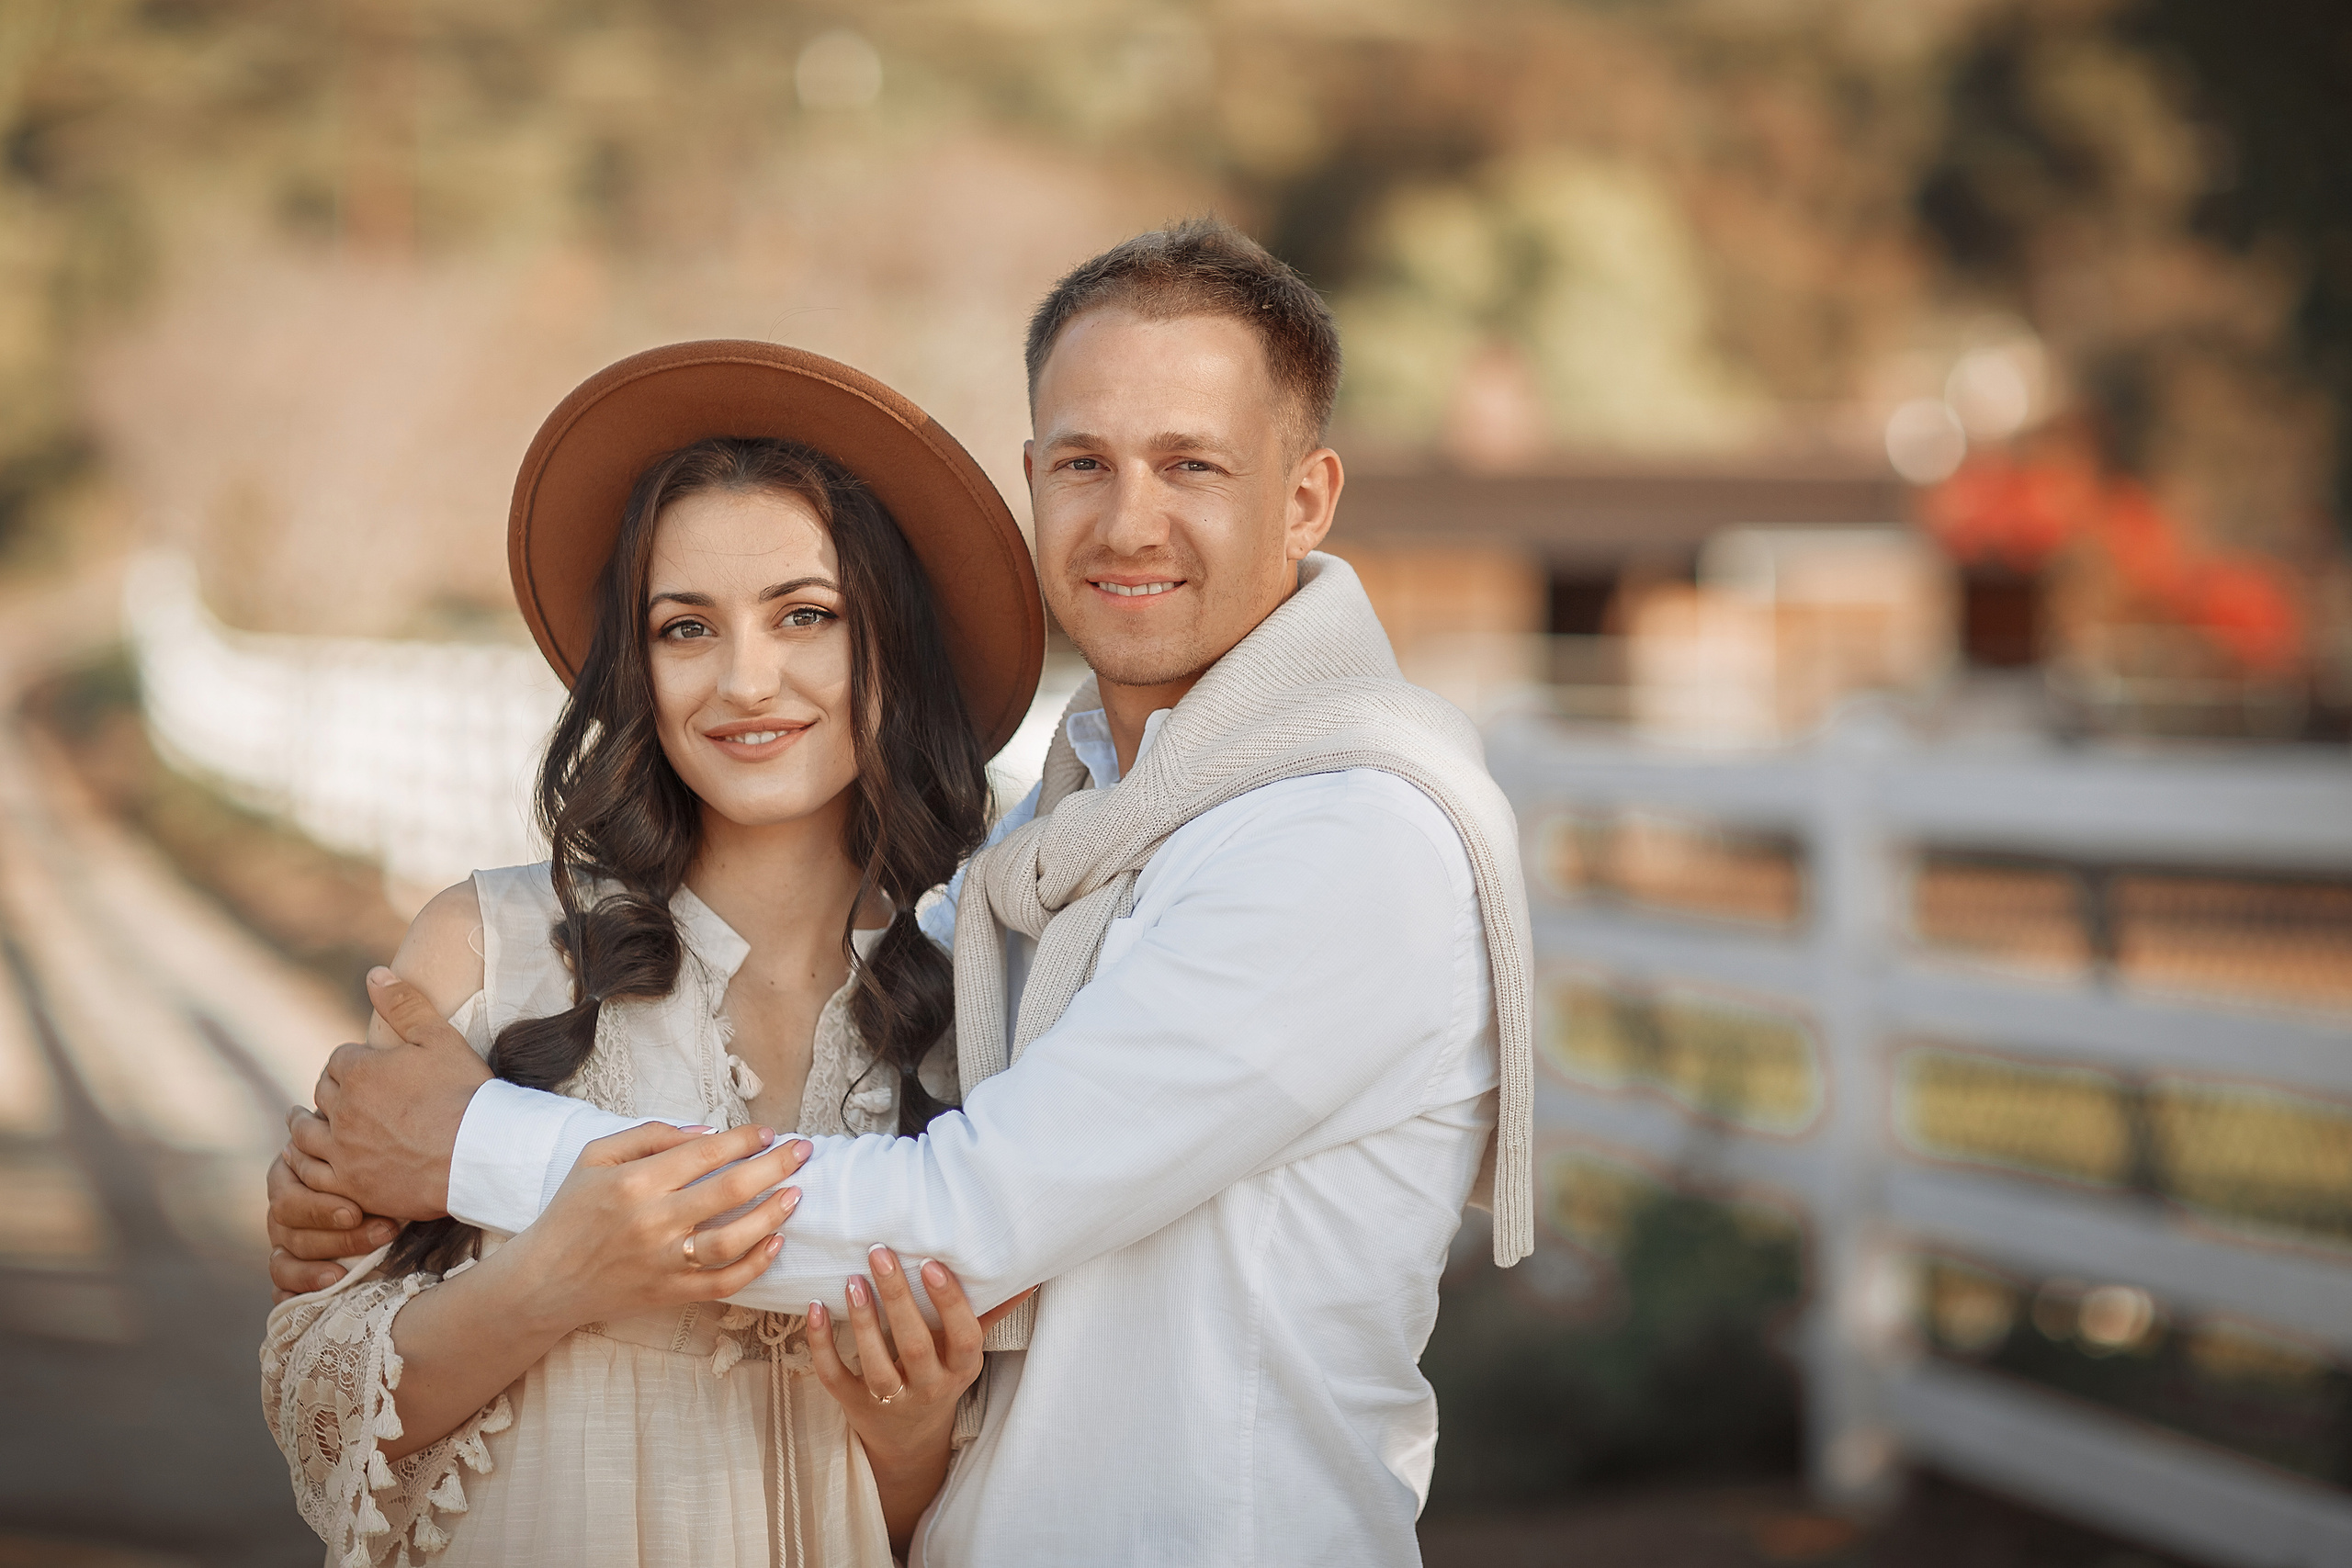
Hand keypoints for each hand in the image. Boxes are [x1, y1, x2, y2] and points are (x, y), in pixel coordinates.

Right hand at [267, 1149, 399, 1299]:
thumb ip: (360, 1156)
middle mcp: (282, 1210)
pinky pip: (280, 1287)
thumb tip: (367, 1143)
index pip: (290, 1200)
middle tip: (384, 1234)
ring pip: (284, 1262)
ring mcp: (283, 1240)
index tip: (356, 1214)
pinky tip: (312, 1300)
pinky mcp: (289, 1268)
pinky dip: (292, 1295)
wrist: (384, 1174)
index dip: (321, 1210)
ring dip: (314, 1272)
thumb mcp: (366, 1152)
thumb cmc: (375, 1159)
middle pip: (292, 1232)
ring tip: (342, 1277)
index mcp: (288, 1176)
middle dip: (339, 1238)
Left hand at [285, 968, 491, 1219]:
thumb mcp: (441, 1038)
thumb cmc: (465, 1093)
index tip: (362, 1069)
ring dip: (303, 1125)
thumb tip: (374, 974)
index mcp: (360, 1071)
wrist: (480, 1153)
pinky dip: (303, 1164)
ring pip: (305, 1135)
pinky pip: (311, 1174)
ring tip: (301, 1122)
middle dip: (330, 1090)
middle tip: (337, 1095)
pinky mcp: (350, 1184)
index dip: (350, 1062)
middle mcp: (343, 1110)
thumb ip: (405, 1003)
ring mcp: (343, 1150)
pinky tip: (303, 1161)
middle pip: (322, 1093)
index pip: (338, 1059)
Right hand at [494, 1121, 811, 1335]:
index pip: (705, 1153)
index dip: (744, 1139)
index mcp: (634, 1183)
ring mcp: (665, 1263)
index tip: (769, 1132)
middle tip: (803, 1151)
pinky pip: (724, 1283)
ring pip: (734, 1240)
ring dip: (773, 1215)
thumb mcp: (595, 1157)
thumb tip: (706, 1132)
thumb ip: (650, 1136)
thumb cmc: (571, 1212)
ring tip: (796, 1195)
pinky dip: (756, 1265)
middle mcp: (653, 1222)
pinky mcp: (672, 1294)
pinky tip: (776, 1242)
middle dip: (775, 1166)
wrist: (544, 1281)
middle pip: (730, 1190)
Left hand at [807, 1245, 1033, 1539]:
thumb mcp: (967, 1349)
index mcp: (961, 1368)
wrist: (910, 1441)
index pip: (962, 1336)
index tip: (930, 1264)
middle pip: (914, 1346)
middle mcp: (929, 1387)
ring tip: (851, 1279)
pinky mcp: (854, 1405)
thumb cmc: (942, 1374)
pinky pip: (835, 1376)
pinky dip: (822, 1344)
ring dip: (862, 1321)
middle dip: (897, 1298)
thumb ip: (991, 1310)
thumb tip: (1028, 1273)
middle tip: (880, 1252)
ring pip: (875, 1364)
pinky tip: (815, 1308)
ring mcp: (891, 1400)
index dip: (949, 1302)